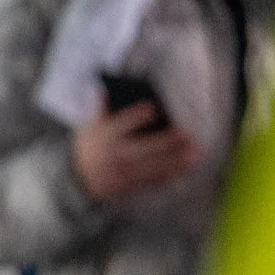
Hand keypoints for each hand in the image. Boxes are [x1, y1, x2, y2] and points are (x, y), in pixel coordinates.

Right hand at [72, 103, 199, 202]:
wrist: (79, 180)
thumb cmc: (90, 146)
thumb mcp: (88, 126)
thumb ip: (99, 109)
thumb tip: (103, 88)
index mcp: (105, 138)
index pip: (121, 124)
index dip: (135, 116)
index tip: (152, 107)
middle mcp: (114, 156)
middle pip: (144, 148)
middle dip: (167, 142)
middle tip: (187, 133)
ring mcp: (123, 174)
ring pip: (153, 166)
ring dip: (176, 160)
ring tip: (195, 153)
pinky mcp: (131, 186)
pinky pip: (153, 182)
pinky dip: (171, 176)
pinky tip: (185, 168)